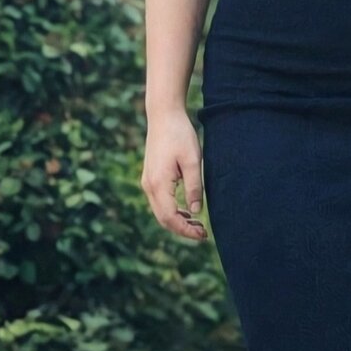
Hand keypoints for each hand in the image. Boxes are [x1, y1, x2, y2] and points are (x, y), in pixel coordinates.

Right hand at [140, 109, 209, 241]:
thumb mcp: (193, 160)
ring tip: (198, 224)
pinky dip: (172, 210)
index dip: (186, 230)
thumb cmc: (180, 134)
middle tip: (203, 233)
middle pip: (163, 219)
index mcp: (159, 183)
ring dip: (177, 221)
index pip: (170, 218)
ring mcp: (147, 181)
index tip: (203, 235)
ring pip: (160, 211)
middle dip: (182, 229)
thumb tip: (196, 212)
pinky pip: (159, 201)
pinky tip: (187, 210)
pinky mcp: (150, 177)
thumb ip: (194, 187)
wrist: (163, 115)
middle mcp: (149, 186)